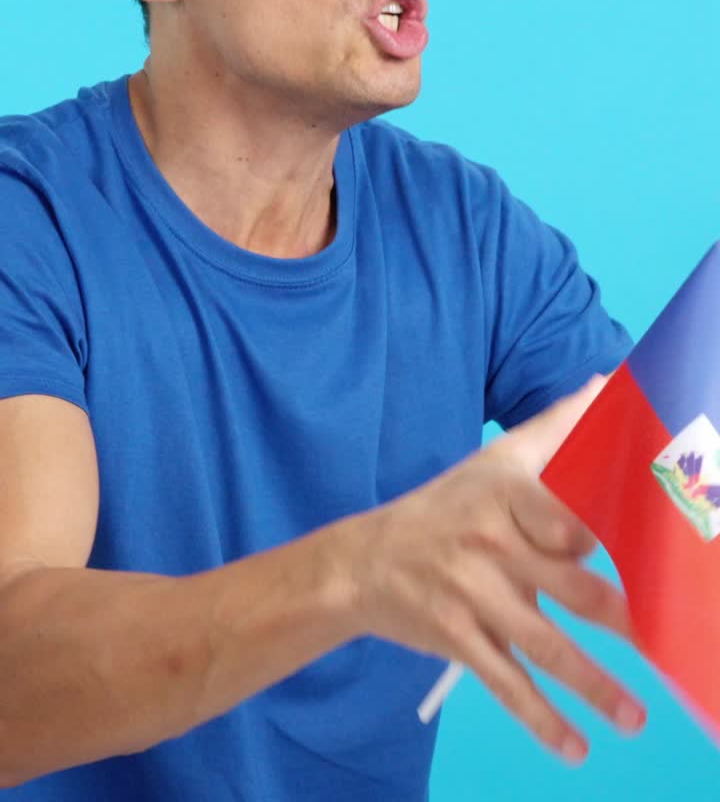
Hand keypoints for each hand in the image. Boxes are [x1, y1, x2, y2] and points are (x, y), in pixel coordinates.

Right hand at [343, 378, 643, 761]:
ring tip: (636, 716)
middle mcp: (488, 543)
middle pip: (567, 585)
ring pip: (544, 644)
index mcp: (503, 494)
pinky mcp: (457, 640)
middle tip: (665, 640)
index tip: (641, 550)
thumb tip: (609, 382)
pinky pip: (506, 684)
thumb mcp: (497, 460)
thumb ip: (557, 426)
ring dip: (593, 684)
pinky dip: (541, 720)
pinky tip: (576, 748)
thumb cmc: (449, 505)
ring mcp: (471, 596)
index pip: (559, 514)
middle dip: (620, 617)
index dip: (595, 533)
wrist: (363, 561)